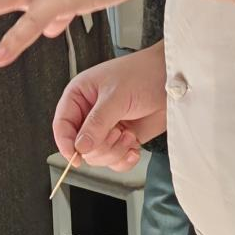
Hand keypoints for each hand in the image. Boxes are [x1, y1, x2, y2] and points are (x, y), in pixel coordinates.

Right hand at [53, 46, 166, 170]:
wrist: (172, 81)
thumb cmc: (143, 74)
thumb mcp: (115, 96)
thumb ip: (97, 123)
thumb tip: (81, 146)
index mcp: (79, 96)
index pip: (62, 125)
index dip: (66, 143)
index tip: (75, 157)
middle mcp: (90, 114)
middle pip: (81, 146)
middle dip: (100, 146)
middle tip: (116, 133)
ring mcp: (106, 129)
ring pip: (98, 156)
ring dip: (115, 151)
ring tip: (128, 134)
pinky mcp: (122, 139)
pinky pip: (115, 161)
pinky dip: (125, 159)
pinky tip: (134, 147)